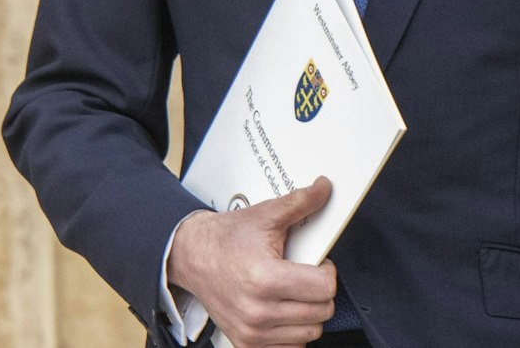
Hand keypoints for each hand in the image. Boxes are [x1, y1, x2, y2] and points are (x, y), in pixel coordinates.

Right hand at [167, 176, 338, 347]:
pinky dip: (294, 331)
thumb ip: (301, 202)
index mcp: (265, 279)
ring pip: (310, 332)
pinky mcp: (246, 343)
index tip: (318, 263)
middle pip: (321, 312)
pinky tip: (286, 311)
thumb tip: (325, 188)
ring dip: (310, 312)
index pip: (324, 288)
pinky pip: (290, 347)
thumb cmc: (227, 238)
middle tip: (306, 275)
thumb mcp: (266, 214)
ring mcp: (251, 332)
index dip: (327, 271)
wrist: (191, 256)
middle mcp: (257, 311)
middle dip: (321, 291)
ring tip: (295, 292)